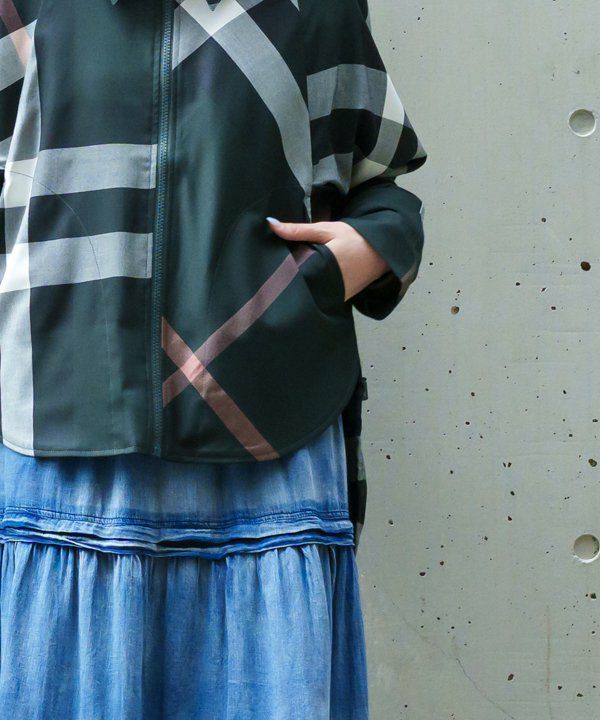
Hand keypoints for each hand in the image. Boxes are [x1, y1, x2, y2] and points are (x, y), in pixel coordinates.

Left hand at [266, 217, 390, 300]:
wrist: (381, 253)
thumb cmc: (354, 239)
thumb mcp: (325, 230)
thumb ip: (298, 230)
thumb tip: (270, 223)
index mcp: (322, 267)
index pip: (291, 274)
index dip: (277, 271)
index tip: (266, 266)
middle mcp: (327, 286)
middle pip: (298, 287)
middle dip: (286, 279)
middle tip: (271, 272)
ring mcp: (333, 296)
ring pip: (308, 294)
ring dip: (298, 286)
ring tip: (282, 278)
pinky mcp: (338, 300)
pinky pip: (318, 298)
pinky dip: (311, 291)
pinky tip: (304, 283)